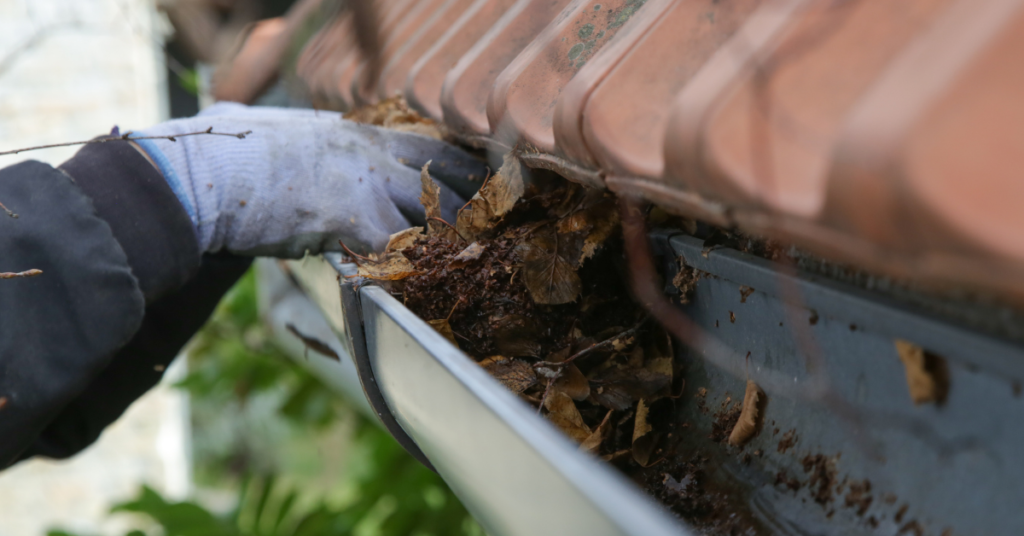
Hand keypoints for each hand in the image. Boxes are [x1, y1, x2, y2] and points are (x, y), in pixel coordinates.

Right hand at [135, 102, 486, 257]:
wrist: (204, 171)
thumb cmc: (227, 151)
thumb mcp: (276, 131)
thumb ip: (298, 139)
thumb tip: (259, 123)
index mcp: (357, 133)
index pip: (429, 146)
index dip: (461, 169)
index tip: (484, 185)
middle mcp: (372, 152)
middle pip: (445, 178)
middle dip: (472, 206)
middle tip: (492, 230)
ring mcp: (367, 182)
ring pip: (432, 215)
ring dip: (449, 243)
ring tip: (471, 266)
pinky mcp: (353, 218)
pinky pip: (398, 251)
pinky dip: (409, 271)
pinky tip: (419, 287)